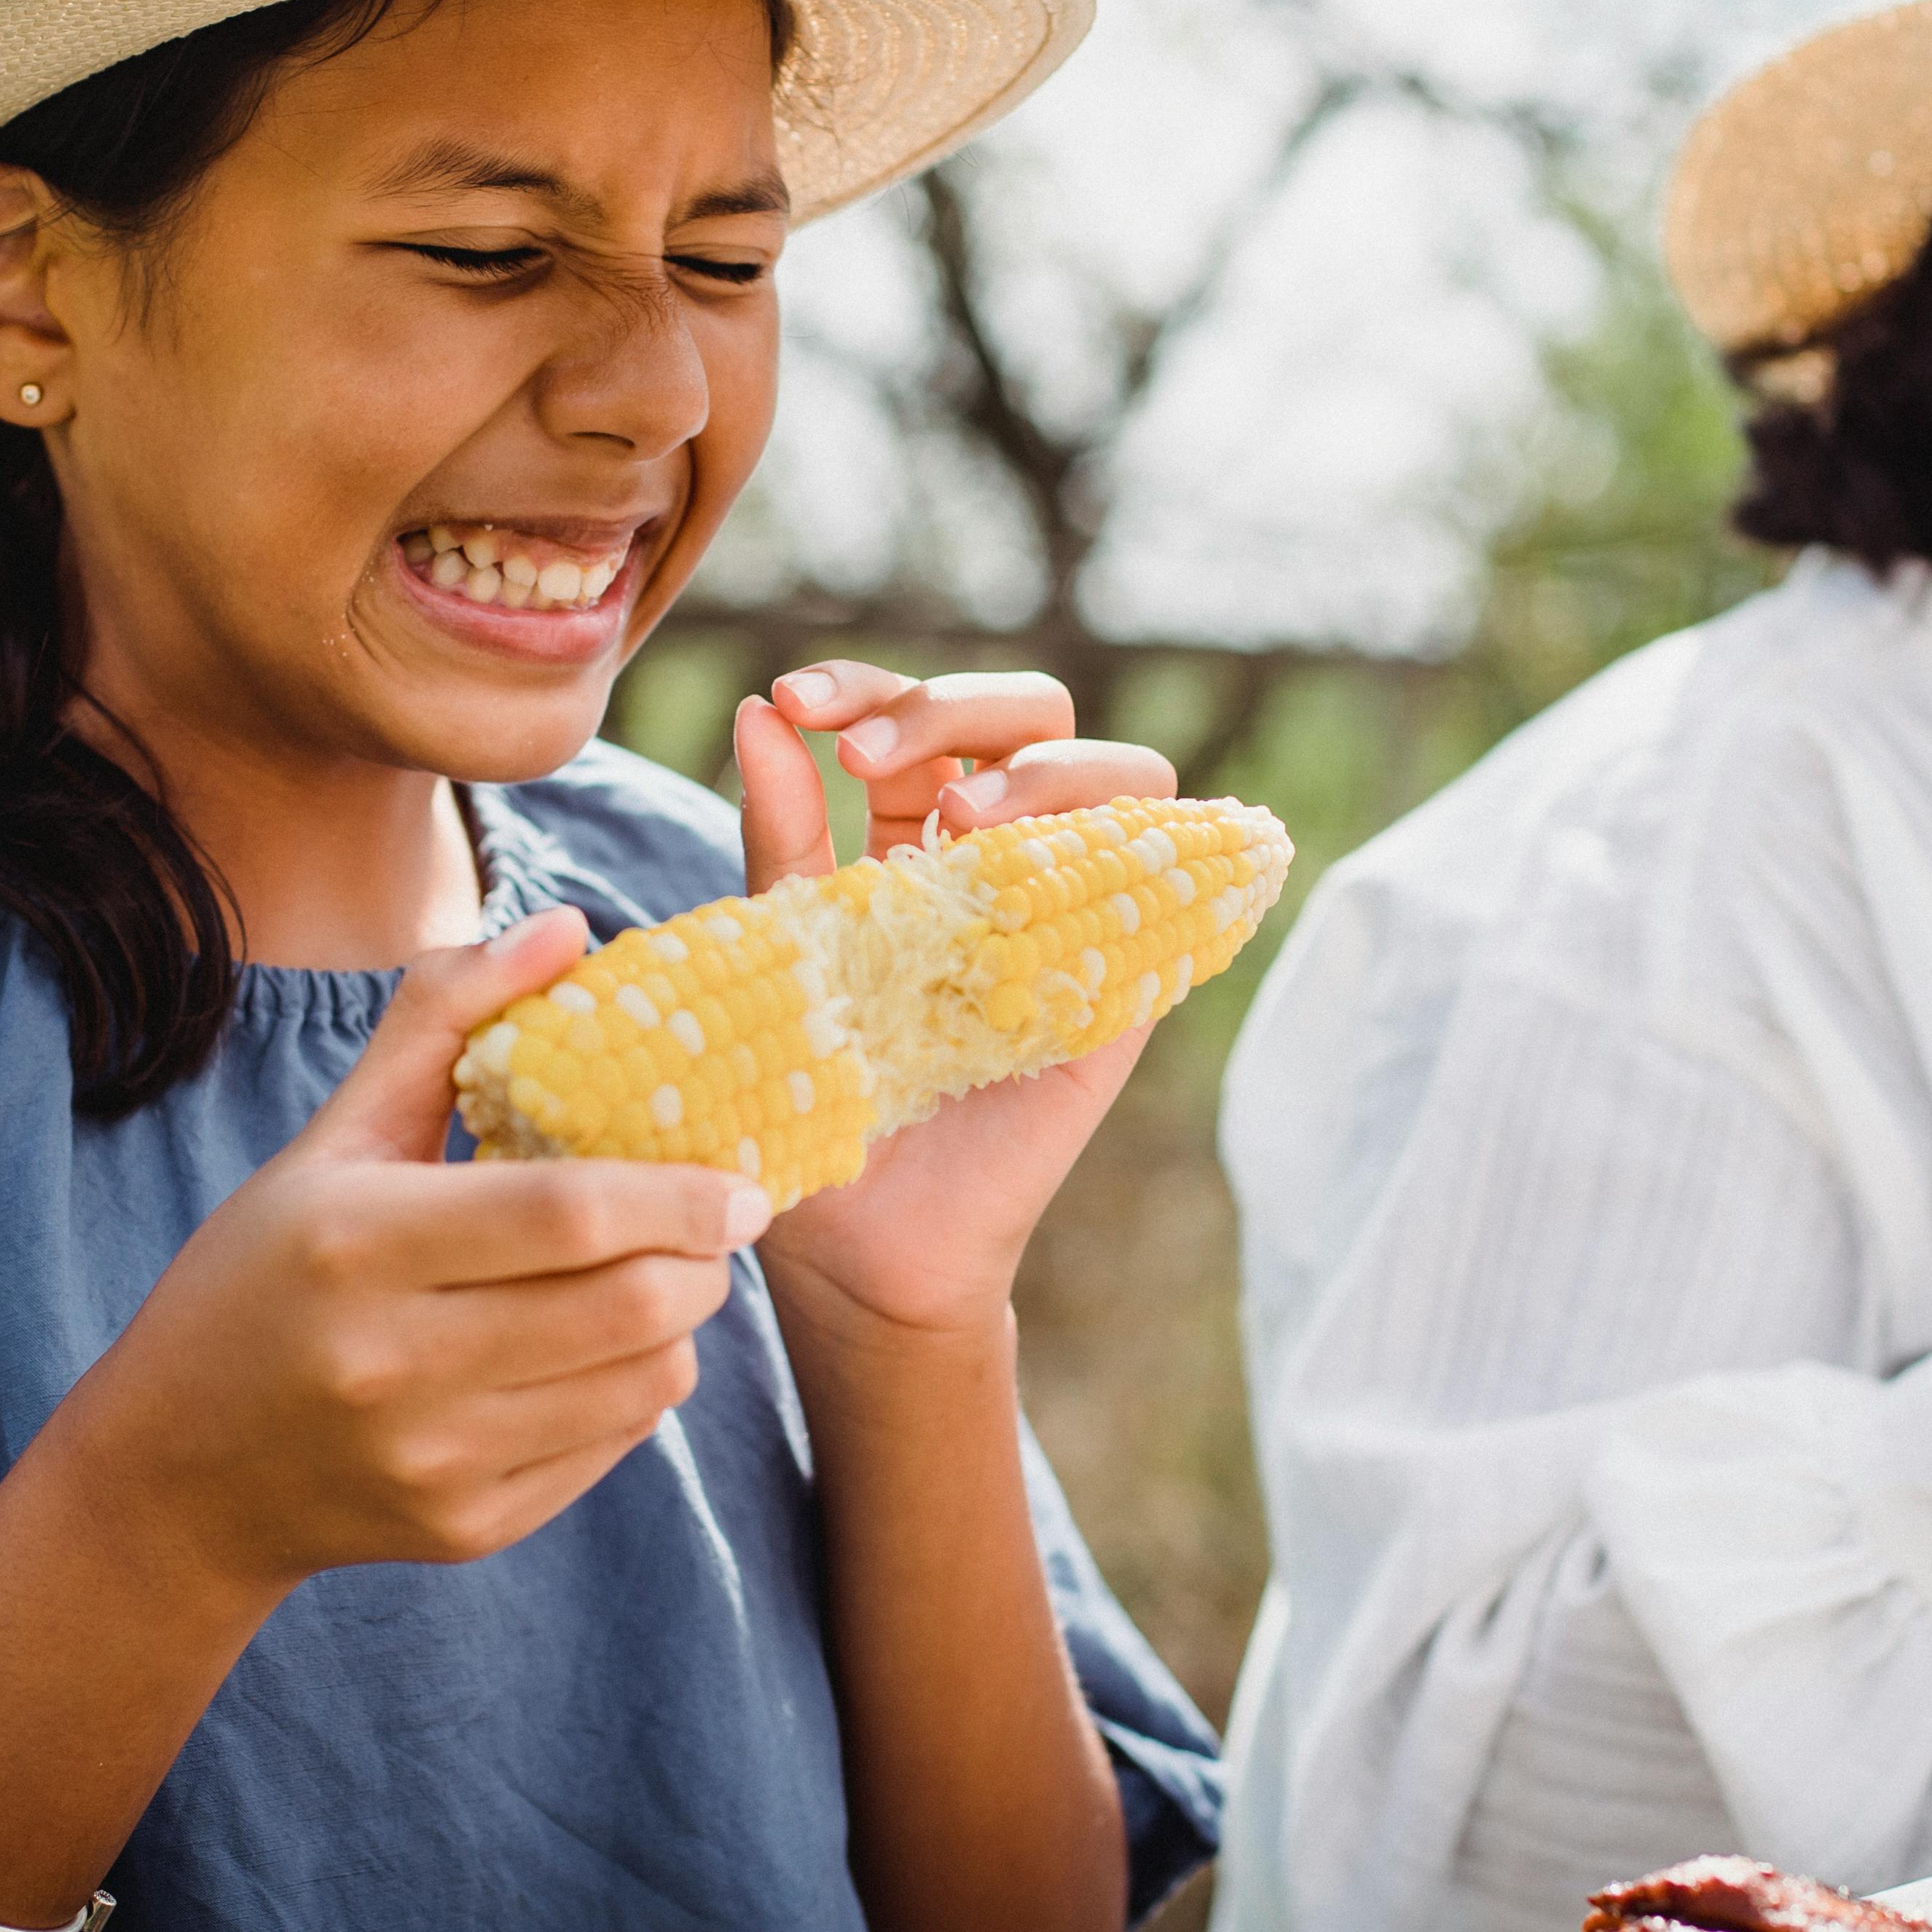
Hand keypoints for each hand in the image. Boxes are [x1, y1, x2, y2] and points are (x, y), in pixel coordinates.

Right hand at [57, 912, 764, 1592]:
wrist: (178, 1476)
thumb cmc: (261, 1278)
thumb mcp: (329, 1142)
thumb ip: (443, 1022)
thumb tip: (567, 927)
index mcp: (358, 1245)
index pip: (568, 1215)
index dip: (679, 1194)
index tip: (739, 1181)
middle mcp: (396, 1364)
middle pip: (630, 1305)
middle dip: (703, 1260)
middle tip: (711, 1227)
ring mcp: (434, 1460)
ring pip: (645, 1384)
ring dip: (680, 1324)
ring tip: (653, 1280)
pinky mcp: (468, 1527)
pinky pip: (614, 1447)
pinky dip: (635, 1391)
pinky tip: (593, 1353)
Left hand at [733, 663, 1177, 1337]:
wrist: (859, 1246)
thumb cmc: (809, 1103)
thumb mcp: (784, 948)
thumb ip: (781, 837)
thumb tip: (756, 713)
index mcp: (913, 843)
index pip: (920, 719)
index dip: (869, 685)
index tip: (795, 700)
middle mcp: (1004, 864)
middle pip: (1028, 715)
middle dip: (951, 706)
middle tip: (870, 756)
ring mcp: (1075, 916)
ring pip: (1119, 772)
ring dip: (1046, 767)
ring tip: (966, 814)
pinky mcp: (1126, 986)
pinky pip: (1174, 881)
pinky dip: (1143, 840)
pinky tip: (1055, 858)